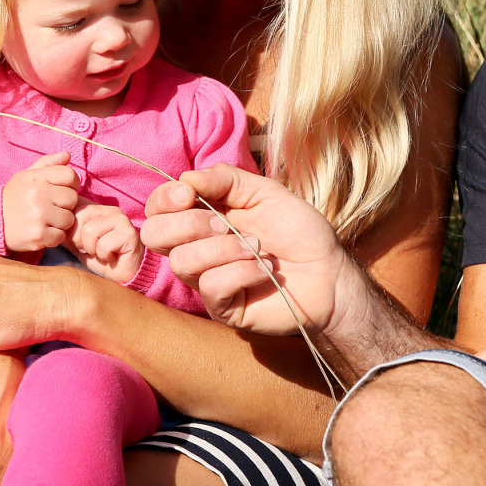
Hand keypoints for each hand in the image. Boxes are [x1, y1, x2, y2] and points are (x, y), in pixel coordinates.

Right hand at [1, 152, 78, 252]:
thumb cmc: (15, 197)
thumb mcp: (27, 176)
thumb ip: (48, 163)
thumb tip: (67, 154)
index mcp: (36, 177)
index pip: (70, 175)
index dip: (70, 184)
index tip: (59, 190)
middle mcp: (37, 195)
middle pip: (73, 198)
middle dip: (64, 204)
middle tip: (48, 207)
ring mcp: (38, 216)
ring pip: (69, 219)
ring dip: (59, 222)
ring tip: (43, 220)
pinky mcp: (38, 235)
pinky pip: (60, 236)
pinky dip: (53, 236)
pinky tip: (40, 231)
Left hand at [67, 203, 143, 282]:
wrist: (121, 276)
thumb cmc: (98, 258)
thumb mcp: (76, 243)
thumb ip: (66, 229)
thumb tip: (50, 220)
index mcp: (97, 209)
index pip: (72, 212)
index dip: (72, 233)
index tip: (82, 243)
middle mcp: (110, 210)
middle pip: (79, 219)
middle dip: (81, 241)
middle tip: (94, 249)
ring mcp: (122, 220)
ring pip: (90, 231)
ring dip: (93, 249)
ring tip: (103, 253)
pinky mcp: (130, 233)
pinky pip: (104, 244)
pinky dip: (105, 255)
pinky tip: (113, 257)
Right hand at [142, 164, 356, 336]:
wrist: (330, 272)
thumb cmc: (300, 232)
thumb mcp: (265, 192)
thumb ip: (225, 179)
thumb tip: (185, 179)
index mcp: (203, 217)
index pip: (157, 210)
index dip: (164, 199)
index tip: (187, 194)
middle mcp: (198, 248)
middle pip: (155, 236)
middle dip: (189, 224)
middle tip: (227, 225)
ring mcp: (207, 280)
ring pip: (183, 262)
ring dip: (225, 249)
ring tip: (259, 248)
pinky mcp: (222, 307)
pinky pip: (212, 286)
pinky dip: (242, 273)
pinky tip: (265, 271)